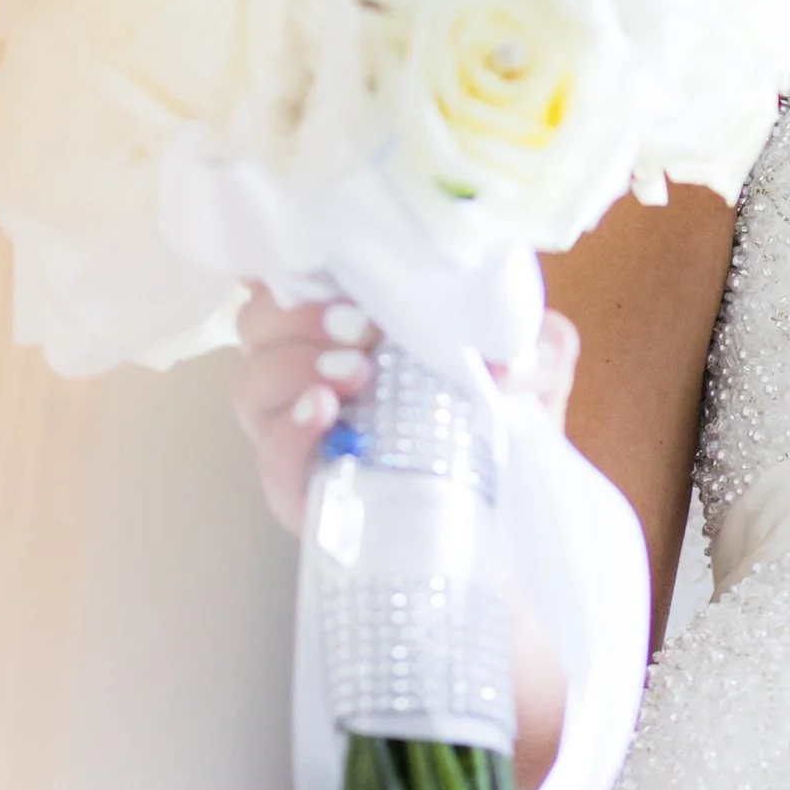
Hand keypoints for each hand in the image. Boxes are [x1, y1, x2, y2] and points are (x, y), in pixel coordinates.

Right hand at [230, 290, 579, 538]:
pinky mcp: (302, 493)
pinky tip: (324, 414)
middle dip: (298, 317)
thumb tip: (508, 360)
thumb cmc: (508, 426)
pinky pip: (269, 458)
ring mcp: (300, 432)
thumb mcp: (537, 372)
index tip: (338, 273)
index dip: (296, 266)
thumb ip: (539, 348)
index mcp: (352, 324)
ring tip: (355, 373)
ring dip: (294, 368)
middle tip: (361, 330)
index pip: (289, 277)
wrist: (515, 523)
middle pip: (257, 323)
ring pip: (251, 384)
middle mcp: (310, 370)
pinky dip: (290, 431)